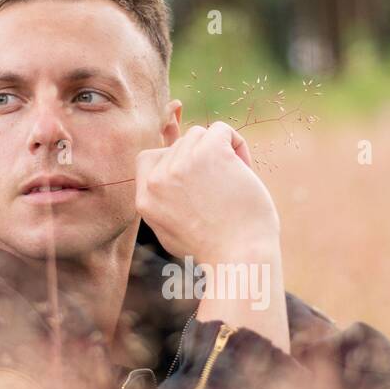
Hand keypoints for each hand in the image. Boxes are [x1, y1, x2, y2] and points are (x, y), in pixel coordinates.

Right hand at [136, 121, 289, 354]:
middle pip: (179, 146)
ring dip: (221, 153)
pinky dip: (237, 144)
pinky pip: (221, 130)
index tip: (200, 181)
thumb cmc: (217, 249)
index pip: (149, 159)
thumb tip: (168, 169)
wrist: (241, 259)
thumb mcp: (173, 230)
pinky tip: (244, 168)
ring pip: (199, 135)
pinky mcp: (208, 153)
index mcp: (145, 200)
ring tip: (235, 182)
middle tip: (223, 192)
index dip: (176, 163)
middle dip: (202, 162)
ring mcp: (180, 164)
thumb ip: (165, 201)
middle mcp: (157, 180)